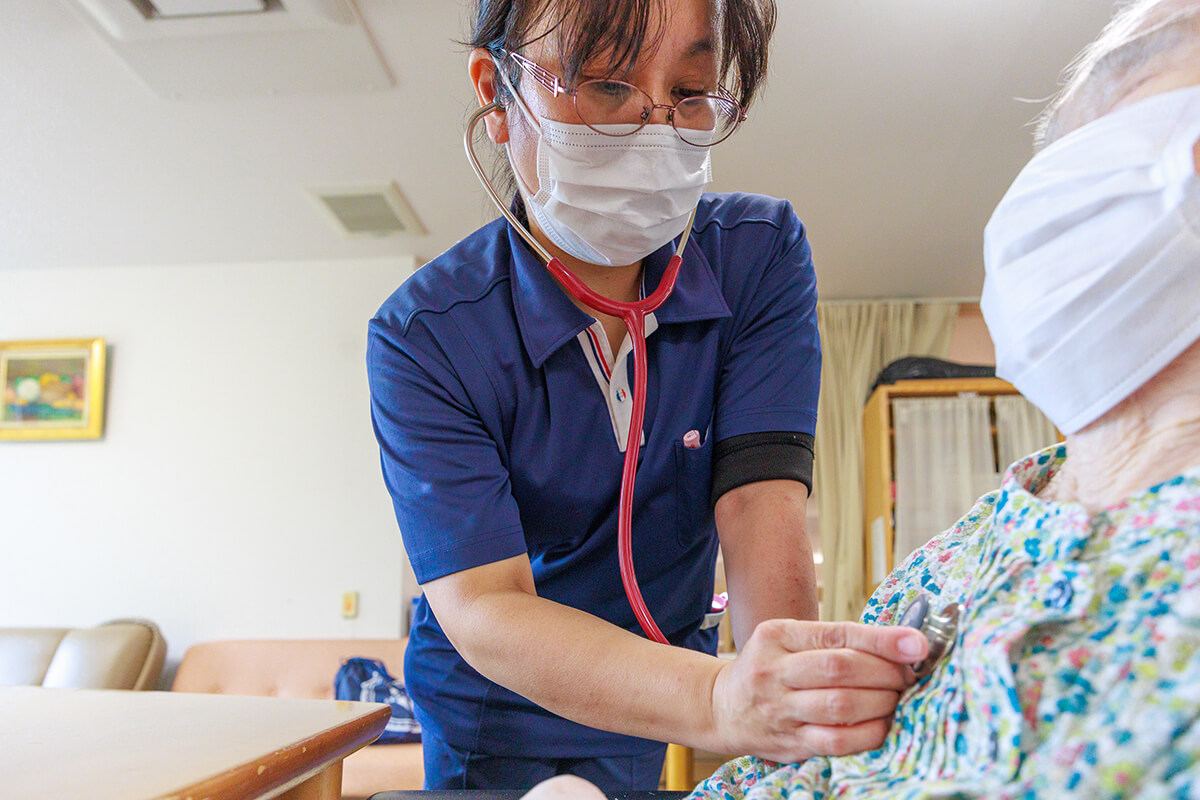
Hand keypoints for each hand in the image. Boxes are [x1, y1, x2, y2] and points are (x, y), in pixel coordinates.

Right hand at [709, 619, 928, 762]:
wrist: (722, 706)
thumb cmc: (768, 667)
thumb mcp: (787, 639)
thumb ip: (833, 639)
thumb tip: (898, 644)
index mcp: (777, 635)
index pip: (837, 634)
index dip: (881, 640)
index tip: (917, 644)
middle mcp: (774, 671)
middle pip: (841, 670)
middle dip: (886, 673)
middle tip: (907, 675)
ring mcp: (780, 710)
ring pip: (840, 706)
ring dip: (881, 702)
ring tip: (896, 698)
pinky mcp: (790, 743)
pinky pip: (837, 741)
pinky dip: (868, 733)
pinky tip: (882, 724)